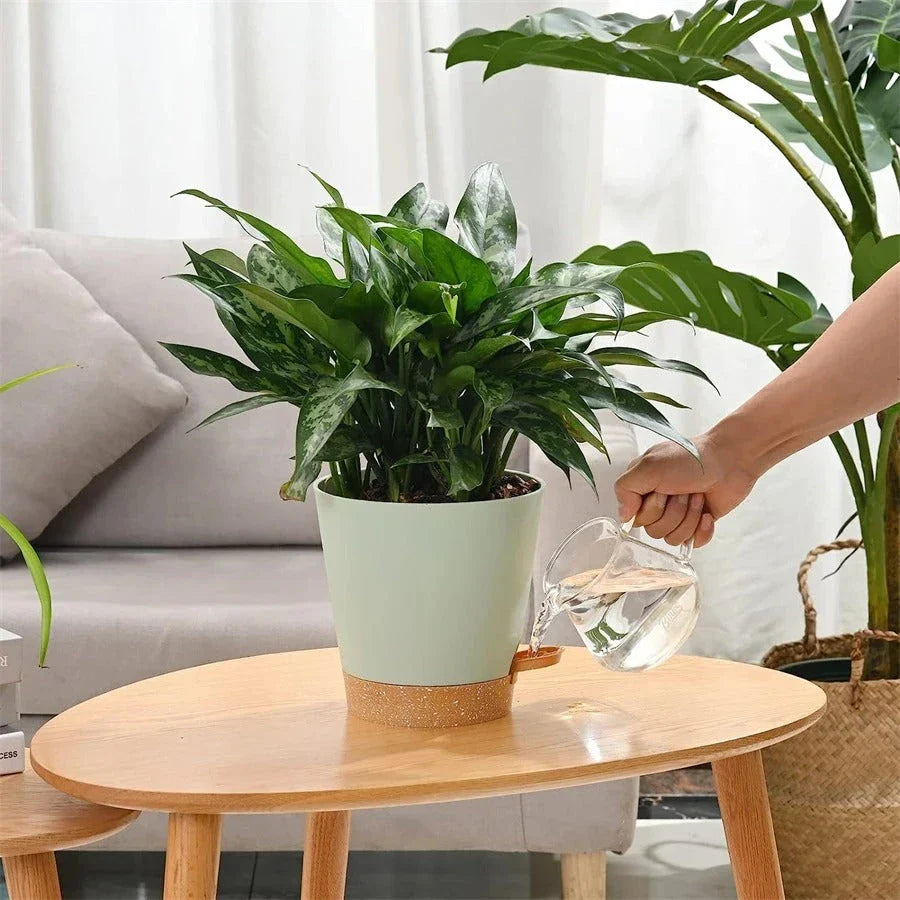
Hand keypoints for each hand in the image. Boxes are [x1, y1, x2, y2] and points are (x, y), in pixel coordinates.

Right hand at [614, 431, 757, 547]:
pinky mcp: (697, 524)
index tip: (662, 491)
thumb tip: (623, 516)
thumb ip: (625, 488)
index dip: (651, 509)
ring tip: (697, 497)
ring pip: (672, 539)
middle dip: (674, 512)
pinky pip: (691, 543)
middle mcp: (656, 503)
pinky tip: (708, 515)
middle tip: (684, 490)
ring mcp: (677, 515)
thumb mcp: (649, 465)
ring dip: (689, 518)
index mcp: (641, 488)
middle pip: (653, 531)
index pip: (635, 518)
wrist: (730, 460)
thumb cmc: (690, 458)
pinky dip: (702, 531)